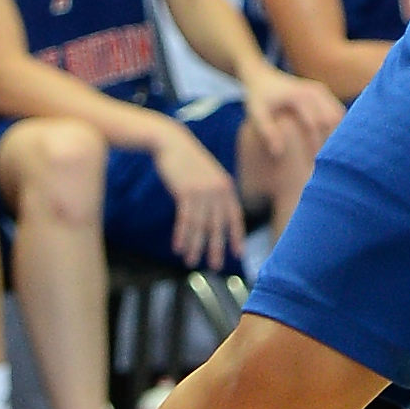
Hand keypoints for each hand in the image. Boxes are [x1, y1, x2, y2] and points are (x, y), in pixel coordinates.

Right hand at [152, 122, 245, 269]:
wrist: (171, 142)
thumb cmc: (187, 160)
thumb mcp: (206, 175)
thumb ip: (214, 192)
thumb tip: (215, 215)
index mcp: (226, 186)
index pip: (235, 216)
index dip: (236, 236)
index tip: (238, 253)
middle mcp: (218, 190)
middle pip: (218, 225)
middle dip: (216, 248)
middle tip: (215, 266)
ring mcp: (202, 191)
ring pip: (200, 226)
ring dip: (195, 246)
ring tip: (191, 262)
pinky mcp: (186, 191)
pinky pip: (185, 219)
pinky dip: (182, 235)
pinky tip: (178, 248)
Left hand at [242, 64, 343, 154]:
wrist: (262, 77)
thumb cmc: (258, 98)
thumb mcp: (257, 115)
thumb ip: (268, 133)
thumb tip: (278, 153)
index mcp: (299, 97)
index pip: (315, 124)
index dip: (315, 144)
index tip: (312, 161)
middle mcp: (314, 91)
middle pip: (331, 120)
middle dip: (329, 140)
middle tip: (323, 159)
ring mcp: (321, 90)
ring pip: (338, 115)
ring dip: (335, 133)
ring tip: (327, 151)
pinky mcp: (323, 91)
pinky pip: (337, 111)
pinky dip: (336, 126)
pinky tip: (328, 139)